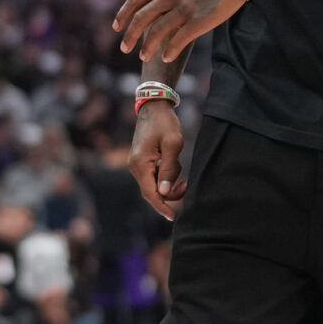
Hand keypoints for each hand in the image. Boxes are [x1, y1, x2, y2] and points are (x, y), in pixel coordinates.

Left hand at [113, 0, 238, 64]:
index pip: (135, 0)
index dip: (123, 15)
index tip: (117, 28)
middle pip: (142, 18)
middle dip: (130, 36)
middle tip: (124, 48)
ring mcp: (184, 8)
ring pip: (157, 32)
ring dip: (147, 47)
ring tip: (143, 57)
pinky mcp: (198, 21)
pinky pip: (178, 40)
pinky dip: (169, 51)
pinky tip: (166, 57)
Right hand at [131, 103, 186, 220]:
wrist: (154, 106)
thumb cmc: (165, 123)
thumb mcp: (172, 144)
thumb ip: (169, 169)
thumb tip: (165, 193)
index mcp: (140, 164)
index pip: (150, 193)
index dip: (162, 207)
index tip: (173, 217)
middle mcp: (135, 167)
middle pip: (152, 191)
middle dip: (170, 193)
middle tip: (187, 184)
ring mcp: (137, 164)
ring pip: (155, 185)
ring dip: (169, 182)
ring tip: (180, 166)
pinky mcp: (142, 161)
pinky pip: (154, 176)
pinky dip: (166, 175)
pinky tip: (174, 164)